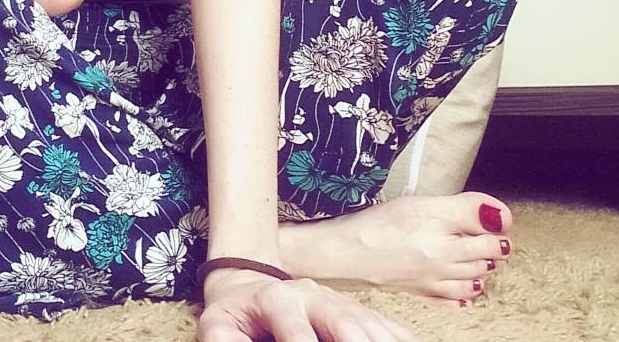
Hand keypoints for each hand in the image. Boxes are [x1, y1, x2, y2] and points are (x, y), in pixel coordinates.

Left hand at [199, 269, 420, 341]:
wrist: (250, 282)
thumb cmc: (234, 314)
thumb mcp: (216, 325)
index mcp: (278, 299)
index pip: (295, 328)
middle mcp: (314, 296)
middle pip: (344, 321)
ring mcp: (339, 302)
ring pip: (370, 325)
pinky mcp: (356, 312)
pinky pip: (386, 328)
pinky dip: (401, 339)